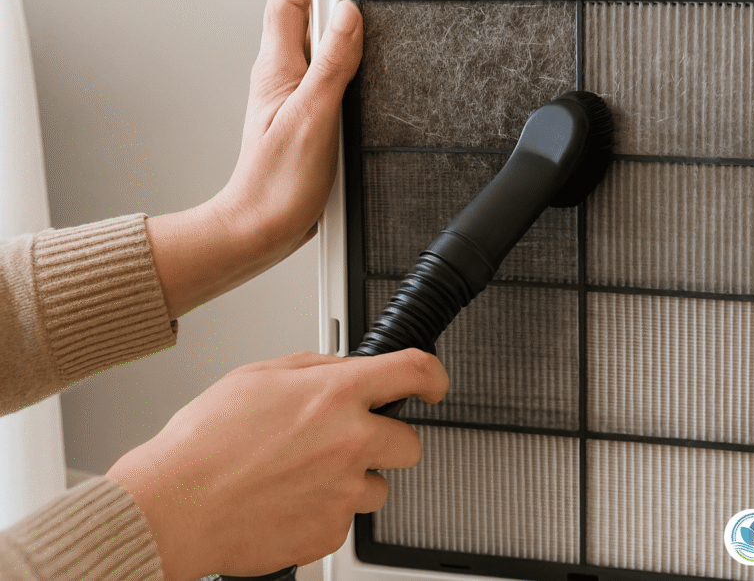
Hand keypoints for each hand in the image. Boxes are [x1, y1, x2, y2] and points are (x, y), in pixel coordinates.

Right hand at [107, 349, 447, 580]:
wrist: (173, 507)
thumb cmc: (203, 443)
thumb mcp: (257, 376)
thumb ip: (313, 368)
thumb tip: (344, 369)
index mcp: (336, 394)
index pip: (415, 371)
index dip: (434, 378)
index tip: (435, 387)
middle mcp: (350, 441)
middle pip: (410, 443)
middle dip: (385, 442)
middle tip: (347, 444)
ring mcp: (343, 490)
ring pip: (378, 487)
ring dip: (352, 481)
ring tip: (301, 477)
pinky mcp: (330, 532)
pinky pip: (345, 519)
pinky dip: (324, 512)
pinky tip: (287, 501)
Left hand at [146, 0, 362, 319]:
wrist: (263, 228)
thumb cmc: (276, 184)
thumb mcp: (313, 116)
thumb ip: (332, 63)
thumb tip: (347, 17)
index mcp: (276, 67)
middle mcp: (282, 78)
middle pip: (311, 21)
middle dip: (344, 18)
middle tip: (369, 32)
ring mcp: (295, 100)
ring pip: (326, 56)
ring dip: (351, 55)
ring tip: (368, 69)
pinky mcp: (309, 122)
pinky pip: (332, 88)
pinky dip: (352, 87)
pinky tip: (363, 105)